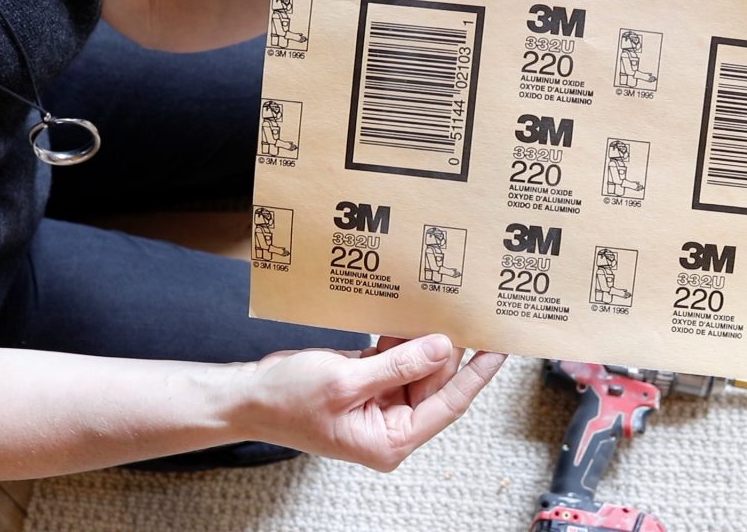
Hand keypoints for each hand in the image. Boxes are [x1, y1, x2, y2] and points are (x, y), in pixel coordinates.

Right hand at [236, 334, 505, 470]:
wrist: (247, 398)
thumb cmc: (287, 401)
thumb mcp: (347, 381)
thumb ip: (399, 365)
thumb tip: (442, 348)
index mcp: (391, 438)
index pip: (448, 404)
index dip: (476, 375)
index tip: (499, 350)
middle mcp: (390, 424)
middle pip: (435, 383)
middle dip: (447, 350)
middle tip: (466, 314)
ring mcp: (380, 404)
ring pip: (418, 368)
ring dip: (425, 341)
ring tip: (444, 308)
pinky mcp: (368, 384)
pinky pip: (397, 359)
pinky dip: (402, 339)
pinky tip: (412, 315)